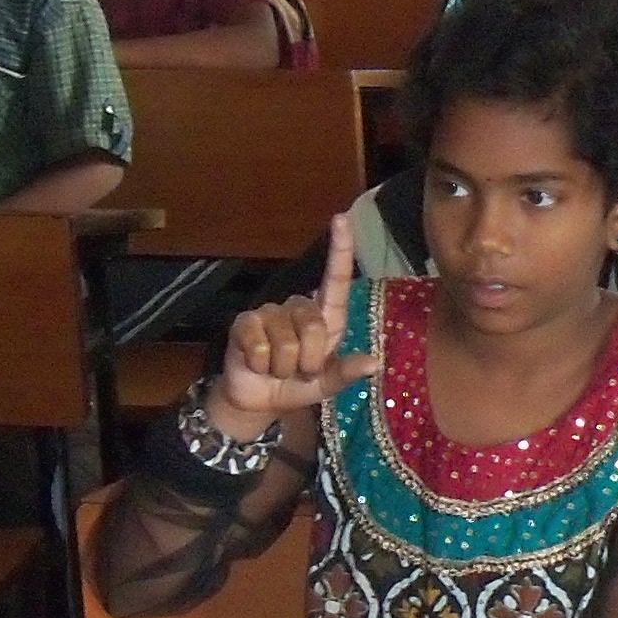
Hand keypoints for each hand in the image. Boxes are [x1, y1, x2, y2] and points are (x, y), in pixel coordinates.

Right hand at [209, 214, 383, 433]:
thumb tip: (373, 363)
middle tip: (300, 372)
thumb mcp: (326, 385)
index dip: (339, 249)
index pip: (335, 279)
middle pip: (314, 326)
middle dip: (309, 361)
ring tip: (277, 368)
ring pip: (286, 343)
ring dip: (283, 367)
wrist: (259, 399)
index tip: (341, 218)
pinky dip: (261, 364)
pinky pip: (259, 346)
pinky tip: (257, 363)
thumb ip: (346, 374)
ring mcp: (270, 312)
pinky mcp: (244, 323)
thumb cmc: (298, 385)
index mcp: (326, 317)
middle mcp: (299, 307)